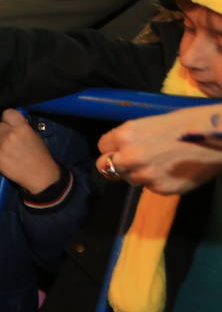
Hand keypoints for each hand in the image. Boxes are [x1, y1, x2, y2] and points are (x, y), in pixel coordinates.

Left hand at [0, 109, 59, 193]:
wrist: (39, 175)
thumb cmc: (39, 155)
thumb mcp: (35, 136)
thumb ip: (22, 127)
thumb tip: (13, 121)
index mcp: (22, 127)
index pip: (7, 113)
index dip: (8, 118)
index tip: (10, 122)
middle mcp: (9, 135)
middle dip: (2, 132)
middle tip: (9, 139)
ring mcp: (1, 146)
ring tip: (8, 151)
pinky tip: (4, 157)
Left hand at [97, 105, 221, 194]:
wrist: (221, 136)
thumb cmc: (190, 121)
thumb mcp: (153, 122)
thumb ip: (132, 137)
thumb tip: (120, 149)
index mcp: (126, 135)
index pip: (102, 146)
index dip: (113, 146)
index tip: (122, 146)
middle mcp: (130, 157)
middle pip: (105, 167)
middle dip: (116, 163)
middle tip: (132, 159)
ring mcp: (145, 176)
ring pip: (129, 178)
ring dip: (138, 172)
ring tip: (162, 161)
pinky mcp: (162, 189)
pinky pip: (150, 187)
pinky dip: (158, 180)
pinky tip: (175, 169)